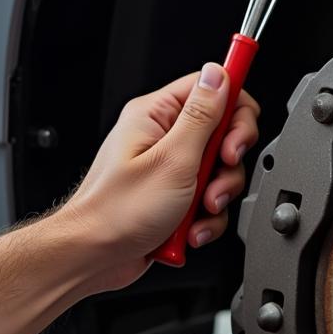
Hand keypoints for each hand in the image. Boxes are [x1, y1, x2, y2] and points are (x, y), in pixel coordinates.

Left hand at [60, 63, 259, 290]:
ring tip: (197, 211)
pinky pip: (208, 201)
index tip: (239, 137)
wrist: (93, 257)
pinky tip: (189, 229)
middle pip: (223, 134)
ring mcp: (170, 169)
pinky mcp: (175, 197)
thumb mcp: (172, 159)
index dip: (235, 108)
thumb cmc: (116, 212)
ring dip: (216, 198)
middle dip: (227, 164)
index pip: (211, 88)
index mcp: (157, 116)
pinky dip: (205, 220)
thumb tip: (218, 75)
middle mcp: (163, 138)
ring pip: (220, 173)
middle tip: (214, 178)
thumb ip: (202, 116)